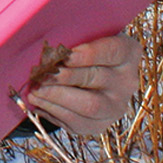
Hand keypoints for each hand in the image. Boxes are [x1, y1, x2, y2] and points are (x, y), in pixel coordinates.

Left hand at [25, 33, 140, 135]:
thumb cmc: (82, 51)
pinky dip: (53, 111)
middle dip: (63, 77)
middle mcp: (127, 81)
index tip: (65, 55)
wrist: (88, 78)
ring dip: (56, 97)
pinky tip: (39, 102)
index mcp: (128, 53)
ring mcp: (116, 106)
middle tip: (41, 74)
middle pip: (94, 78)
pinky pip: (76, 122)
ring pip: (87, 105)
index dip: (88, 54)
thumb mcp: (84, 38)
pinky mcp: (99, 124)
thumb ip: (73, 38)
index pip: (111, 51)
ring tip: (35, 90)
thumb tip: (49, 49)